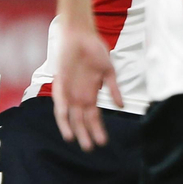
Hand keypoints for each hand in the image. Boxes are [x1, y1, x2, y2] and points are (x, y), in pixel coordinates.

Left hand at [52, 23, 121, 150]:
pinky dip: (63, 119)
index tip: (103, 142)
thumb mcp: (108, 70)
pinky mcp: (60, 85)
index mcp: (90, 93)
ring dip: (76, 130)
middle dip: (86, 135)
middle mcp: (79, 95)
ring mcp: (69, 91)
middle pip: (82, 120)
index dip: (97, 129)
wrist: (79, 34)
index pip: (94, 116)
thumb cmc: (94, 49)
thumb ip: (113, 88)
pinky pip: (60, 106)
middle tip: (90, 149)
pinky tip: (67, 130)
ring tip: (80, 144)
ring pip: (72, 117)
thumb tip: (121, 106)